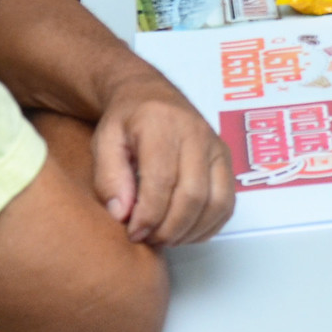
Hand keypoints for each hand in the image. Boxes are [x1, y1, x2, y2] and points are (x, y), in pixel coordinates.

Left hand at [91, 77, 234, 245]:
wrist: (150, 93)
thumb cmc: (126, 120)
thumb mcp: (104, 141)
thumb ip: (109, 178)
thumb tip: (122, 214)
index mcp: (162, 125)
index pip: (162, 180)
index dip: (148, 215)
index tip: (132, 232)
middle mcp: (196, 134)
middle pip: (193, 195)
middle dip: (169, 228)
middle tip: (147, 238)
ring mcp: (216, 146)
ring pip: (216, 202)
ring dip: (190, 231)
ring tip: (164, 237)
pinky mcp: (226, 159)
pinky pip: (227, 203)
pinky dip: (209, 226)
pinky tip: (185, 231)